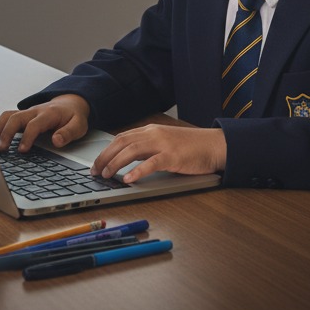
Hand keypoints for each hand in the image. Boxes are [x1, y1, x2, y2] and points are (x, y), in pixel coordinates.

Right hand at [0, 94, 90, 152]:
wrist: (71, 102)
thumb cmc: (73, 116)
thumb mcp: (79, 125)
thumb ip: (68, 133)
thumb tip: (56, 141)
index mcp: (49, 114)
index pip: (34, 124)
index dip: (27, 137)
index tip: (21, 150)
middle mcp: (35, 111)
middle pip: (16, 118)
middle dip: (6, 133)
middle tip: (1, 149)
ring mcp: (27, 112)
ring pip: (7, 116)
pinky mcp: (22, 116)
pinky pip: (6, 118)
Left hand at [90, 124, 225, 183]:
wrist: (214, 145)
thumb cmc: (191, 147)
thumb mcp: (165, 143)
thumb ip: (149, 149)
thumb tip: (128, 161)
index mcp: (151, 130)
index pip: (122, 138)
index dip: (106, 150)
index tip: (96, 162)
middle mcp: (154, 134)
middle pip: (122, 142)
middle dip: (105, 156)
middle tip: (95, 171)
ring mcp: (163, 144)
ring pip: (132, 151)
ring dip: (115, 163)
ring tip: (106, 175)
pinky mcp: (173, 156)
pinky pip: (151, 163)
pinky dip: (137, 171)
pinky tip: (128, 179)